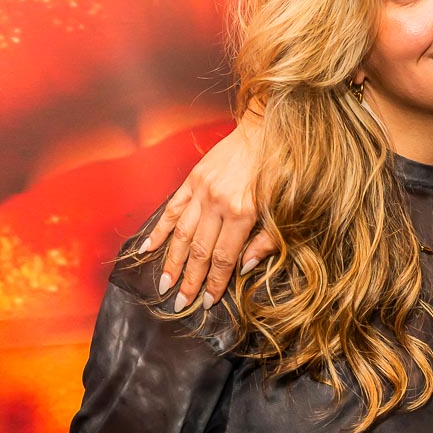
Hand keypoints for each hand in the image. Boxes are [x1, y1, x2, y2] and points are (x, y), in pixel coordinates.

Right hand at [140, 118, 275, 308]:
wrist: (268, 128)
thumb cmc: (282, 169)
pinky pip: (172, 208)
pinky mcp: (193, 178)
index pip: (224, 258)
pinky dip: (159, 229)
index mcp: (243, 212)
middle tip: (179, 304)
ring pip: (181, 233)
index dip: (215, 283)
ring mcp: (202, 190)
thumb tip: (245, 267)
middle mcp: (218, 203)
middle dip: (189, 280)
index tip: (206, 302)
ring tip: (164, 285)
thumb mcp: (284, 206)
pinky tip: (148, 248)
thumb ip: (267, 239)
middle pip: (199, 251)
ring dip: (171, 262)